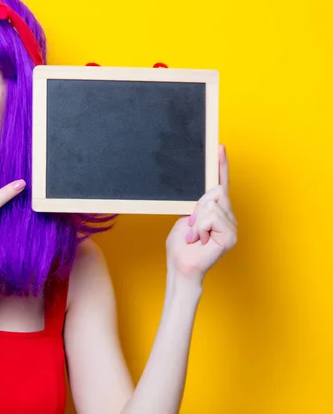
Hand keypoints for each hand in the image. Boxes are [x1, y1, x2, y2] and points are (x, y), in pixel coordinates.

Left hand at [166, 145, 236, 282]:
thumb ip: (197, 206)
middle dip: (197, 208)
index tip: (219, 147)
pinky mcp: (231, 235)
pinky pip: (212, 217)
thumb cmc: (181, 247)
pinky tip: (200, 240)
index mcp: (216, 211)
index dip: (221, 166)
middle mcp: (227, 217)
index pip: (220, 185)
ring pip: (211, 205)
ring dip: (196, 221)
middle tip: (191, 227)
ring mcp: (232, 226)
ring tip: (195, 236)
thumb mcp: (185, 219)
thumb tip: (207, 197)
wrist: (181, 267)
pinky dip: (200, 227)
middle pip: (215, 193)